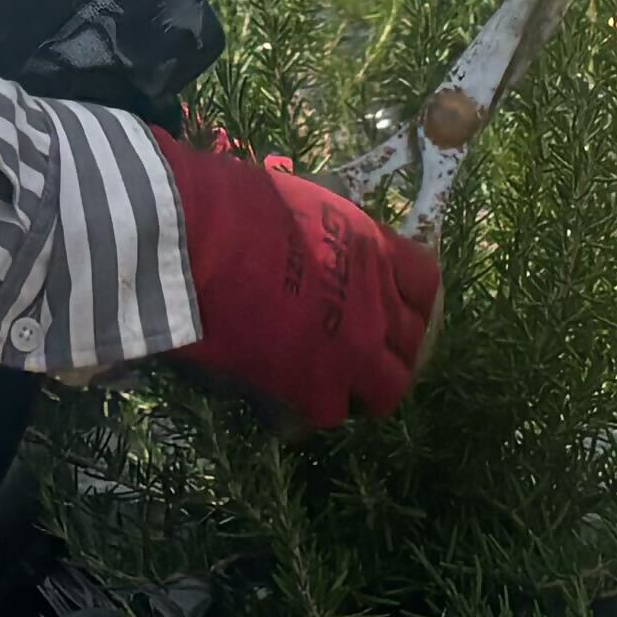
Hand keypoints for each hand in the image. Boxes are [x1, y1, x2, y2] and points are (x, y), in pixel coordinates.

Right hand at [156, 126, 444, 426]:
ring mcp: (353, 349)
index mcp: (375, 248)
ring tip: (330, 385)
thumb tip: (318, 255)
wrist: (192, 238)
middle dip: (388, 350)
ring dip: (363, 388)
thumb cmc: (230, 204)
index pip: (425, 284)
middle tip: (357, 352)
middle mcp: (377, 302)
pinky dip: (314, 408)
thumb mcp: (301, 205)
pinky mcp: (314, 387)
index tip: (389, 308)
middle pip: (412, 344)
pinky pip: (333, 413)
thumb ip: (327, 238)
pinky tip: (288, 400)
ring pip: (387, 389)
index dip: (409, 301)